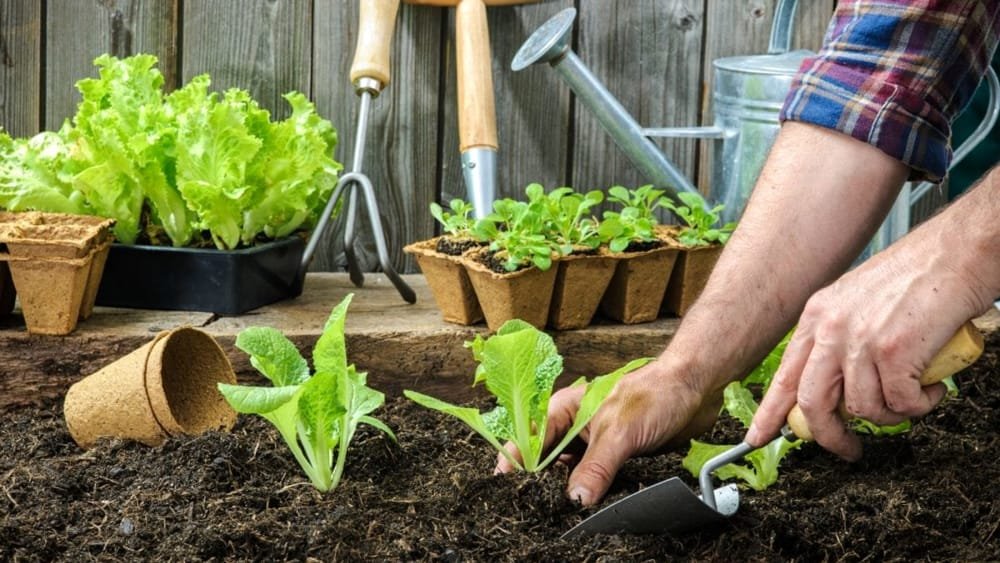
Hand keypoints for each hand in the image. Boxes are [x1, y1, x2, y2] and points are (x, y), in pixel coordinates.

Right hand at [494, 357, 720, 505]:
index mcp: (564, 410)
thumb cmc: (654, 394)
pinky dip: (590, 494)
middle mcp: (573, 427)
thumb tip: (575, 500)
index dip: (516, 464)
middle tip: (539, 508)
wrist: (693, 389)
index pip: (529, 441)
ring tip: (560, 511)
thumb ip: (596, 467)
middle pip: (545, 461)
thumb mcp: (619, 433)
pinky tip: (589, 507)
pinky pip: (593, 480)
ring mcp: (592, 444)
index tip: (510, 489)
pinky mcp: (613, 458)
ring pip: (569, 473)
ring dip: (567, 491)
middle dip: (541, 483)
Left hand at [745, 234, 985, 459]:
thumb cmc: (918, 277)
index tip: (758, 437)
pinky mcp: (893, 351)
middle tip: (848, 449)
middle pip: (812, 403)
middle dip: (829, 436)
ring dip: (892, 415)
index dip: (770, 412)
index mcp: (817, 316)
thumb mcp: (857, 302)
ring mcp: (859, 340)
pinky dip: (920, 405)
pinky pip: (900, 404)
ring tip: (913, 397)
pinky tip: (931, 387)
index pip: (784, 375)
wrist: (957, 253)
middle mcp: (831, 328)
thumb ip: (840, 340)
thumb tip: (838, 389)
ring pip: (863, 409)